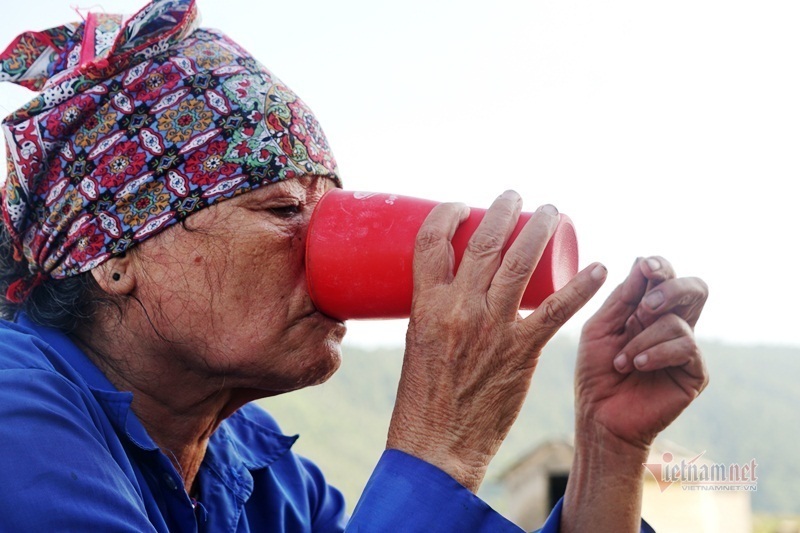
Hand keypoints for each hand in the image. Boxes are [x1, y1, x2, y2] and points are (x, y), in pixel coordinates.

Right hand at [387, 191, 606, 491]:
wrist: (438, 446)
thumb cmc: (420, 399)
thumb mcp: (415, 344)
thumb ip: (435, 313)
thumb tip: (454, 292)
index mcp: (425, 305)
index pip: (432, 240)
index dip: (447, 214)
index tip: (461, 205)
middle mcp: (460, 309)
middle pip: (485, 242)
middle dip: (503, 210)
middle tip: (515, 196)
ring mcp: (493, 328)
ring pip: (521, 264)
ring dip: (540, 231)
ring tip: (552, 213)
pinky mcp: (522, 351)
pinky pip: (556, 310)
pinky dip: (581, 287)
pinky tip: (599, 268)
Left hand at [576, 256, 708, 450]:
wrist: (600, 416)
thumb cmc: (595, 372)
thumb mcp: (600, 328)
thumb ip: (622, 298)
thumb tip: (641, 262)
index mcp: (649, 311)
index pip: (665, 278)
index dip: (660, 267)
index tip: (645, 266)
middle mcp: (672, 325)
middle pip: (694, 289)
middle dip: (671, 289)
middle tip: (646, 305)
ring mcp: (686, 349)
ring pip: (678, 322)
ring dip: (643, 339)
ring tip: (622, 361)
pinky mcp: (695, 373)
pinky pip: (686, 347)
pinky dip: (656, 353)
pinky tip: (637, 366)